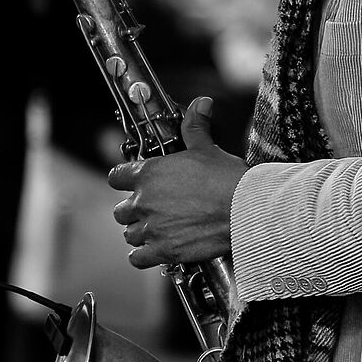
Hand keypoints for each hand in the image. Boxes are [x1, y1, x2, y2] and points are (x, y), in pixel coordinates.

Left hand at [108, 98, 240, 268]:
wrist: (246, 210)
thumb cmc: (227, 178)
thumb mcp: (207, 148)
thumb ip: (195, 127)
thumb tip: (202, 103)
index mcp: (148, 173)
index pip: (115, 177)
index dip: (125, 180)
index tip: (135, 183)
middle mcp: (144, 201)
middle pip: (120, 210)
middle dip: (134, 210)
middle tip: (152, 210)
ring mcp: (152, 228)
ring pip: (129, 234)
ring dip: (140, 233)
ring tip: (157, 230)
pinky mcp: (164, 251)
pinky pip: (138, 258)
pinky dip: (144, 256)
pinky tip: (156, 251)